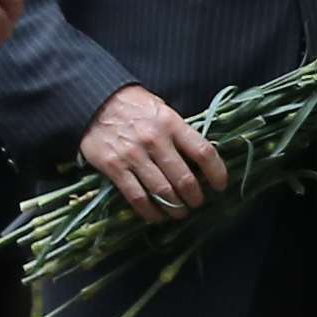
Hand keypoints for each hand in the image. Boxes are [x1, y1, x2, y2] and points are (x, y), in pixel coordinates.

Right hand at [80, 84, 229, 220]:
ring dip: (176, 208)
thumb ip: (180, 133)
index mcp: (171, 123)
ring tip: (180, 212)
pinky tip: (157, 216)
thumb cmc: (134, 107)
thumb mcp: (163, 111)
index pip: (203, 152)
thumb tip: (201, 161)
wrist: (94, 100)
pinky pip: (137, 197)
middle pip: (184, 178)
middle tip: (197, 203)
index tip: (221, 186)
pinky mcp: (114, 167)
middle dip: (195, 197)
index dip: (217, 173)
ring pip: (163, 192)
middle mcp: (155, 140)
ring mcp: (133, 155)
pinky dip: (150, 212)